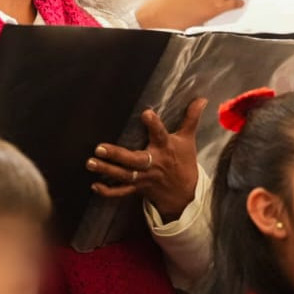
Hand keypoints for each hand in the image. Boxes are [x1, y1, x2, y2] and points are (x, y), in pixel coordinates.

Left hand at [88, 98, 206, 220]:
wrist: (185, 194)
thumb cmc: (183, 161)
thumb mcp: (188, 139)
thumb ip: (191, 118)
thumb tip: (202, 98)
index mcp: (165, 148)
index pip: (160, 135)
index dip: (154, 125)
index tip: (146, 113)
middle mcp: (153, 163)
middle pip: (134, 160)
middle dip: (117, 155)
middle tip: (99, 147)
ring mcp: (144, 178)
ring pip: (124, 176)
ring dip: (107, 170)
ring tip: (90, 163)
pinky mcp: (138, 189)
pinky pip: (122, 193)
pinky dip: (108, 191)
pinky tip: (95, 186)